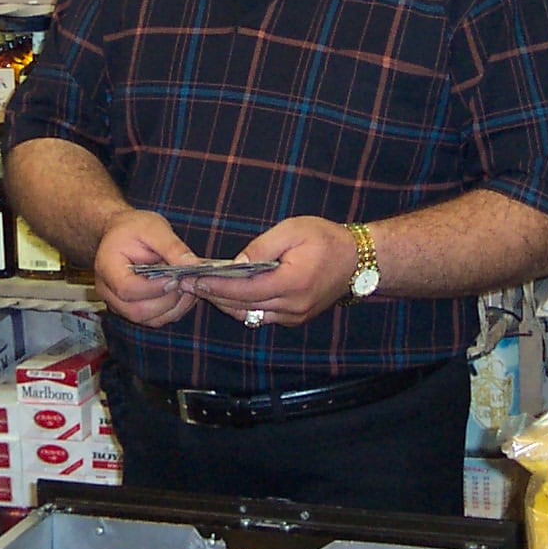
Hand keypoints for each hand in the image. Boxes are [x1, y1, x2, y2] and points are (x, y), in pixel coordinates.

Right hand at [95, 209, 202, 327]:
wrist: (121, 233)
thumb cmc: (133, 228)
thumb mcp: (154, 228)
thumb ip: (172, 247)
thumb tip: (194, 266)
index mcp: (107, 266)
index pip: (127, 289)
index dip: (154, 288)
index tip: (175, 278)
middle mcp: (107, 291)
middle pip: (137, 311)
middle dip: (168, 300)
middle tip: (186, 282)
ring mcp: (118, 303)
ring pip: (148, 320)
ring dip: (174, 307)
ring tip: (187, 285)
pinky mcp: (132, 309)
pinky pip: (153, 320)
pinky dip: (173, 311)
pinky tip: (182, 293)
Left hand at [198, 217, 360, 329]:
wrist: (359, 260)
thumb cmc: (327, 239)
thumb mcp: (293, 230)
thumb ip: (262, 248)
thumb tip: (236, 262)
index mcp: (291, 283)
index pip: (243, 289)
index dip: (215, 285)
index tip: (193, 278)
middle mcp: (292, 306)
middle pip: (242, 306)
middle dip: (214, 295)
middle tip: (188, 283)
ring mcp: (295, 316)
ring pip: (250, 315)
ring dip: (226, 303)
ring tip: (204, 288)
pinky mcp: (296, 318)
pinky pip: (262, 317)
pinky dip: (243, 307)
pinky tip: (229, 294)